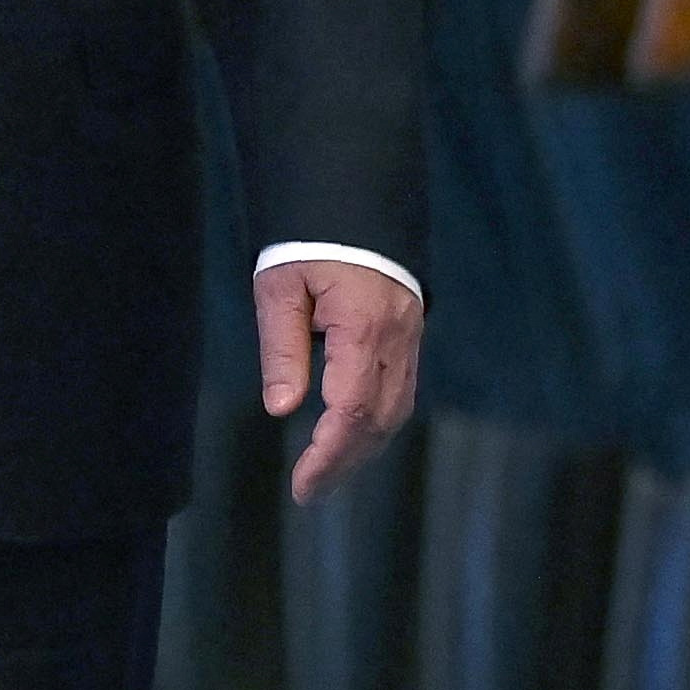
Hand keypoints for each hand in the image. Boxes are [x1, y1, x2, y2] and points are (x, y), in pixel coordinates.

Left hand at [258, 256, 422, 503]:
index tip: (303, 484)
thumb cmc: (309, 241)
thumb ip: (282, 348)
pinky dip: (377, 423)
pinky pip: (400, 392)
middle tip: (310, 491)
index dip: (329, 454)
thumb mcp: (280, 287)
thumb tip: (283, 409)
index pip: (352, 408)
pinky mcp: (410, 335)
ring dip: (364, 448)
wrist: (355, 199)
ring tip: (327, 472)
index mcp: (363, 326)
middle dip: (346, 462)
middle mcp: (396, 338)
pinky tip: (351, 436)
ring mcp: (409, 337)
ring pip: (396, 410)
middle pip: (380, 420)